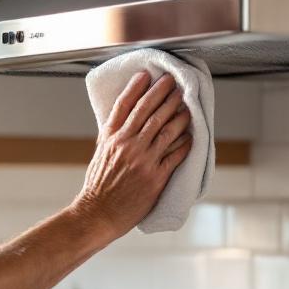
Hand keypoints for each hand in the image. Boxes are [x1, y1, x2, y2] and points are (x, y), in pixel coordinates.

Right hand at [71, 71, 191, 238]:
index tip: (146, 75)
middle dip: (164, 95)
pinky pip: (174, 155)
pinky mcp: (155, 177)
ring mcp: (142, 161)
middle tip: (174, 83)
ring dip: (178, 115)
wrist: (98, 213)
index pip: (124, 106)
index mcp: (110, 138)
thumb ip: (112, 135)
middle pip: (148, 113)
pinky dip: (184, 144)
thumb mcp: (100, 153)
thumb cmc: (98, 186)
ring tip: (186, 105)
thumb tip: (123, 118)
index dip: (136, 88)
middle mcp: (126, 145)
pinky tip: (191, 136)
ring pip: (165, 130)